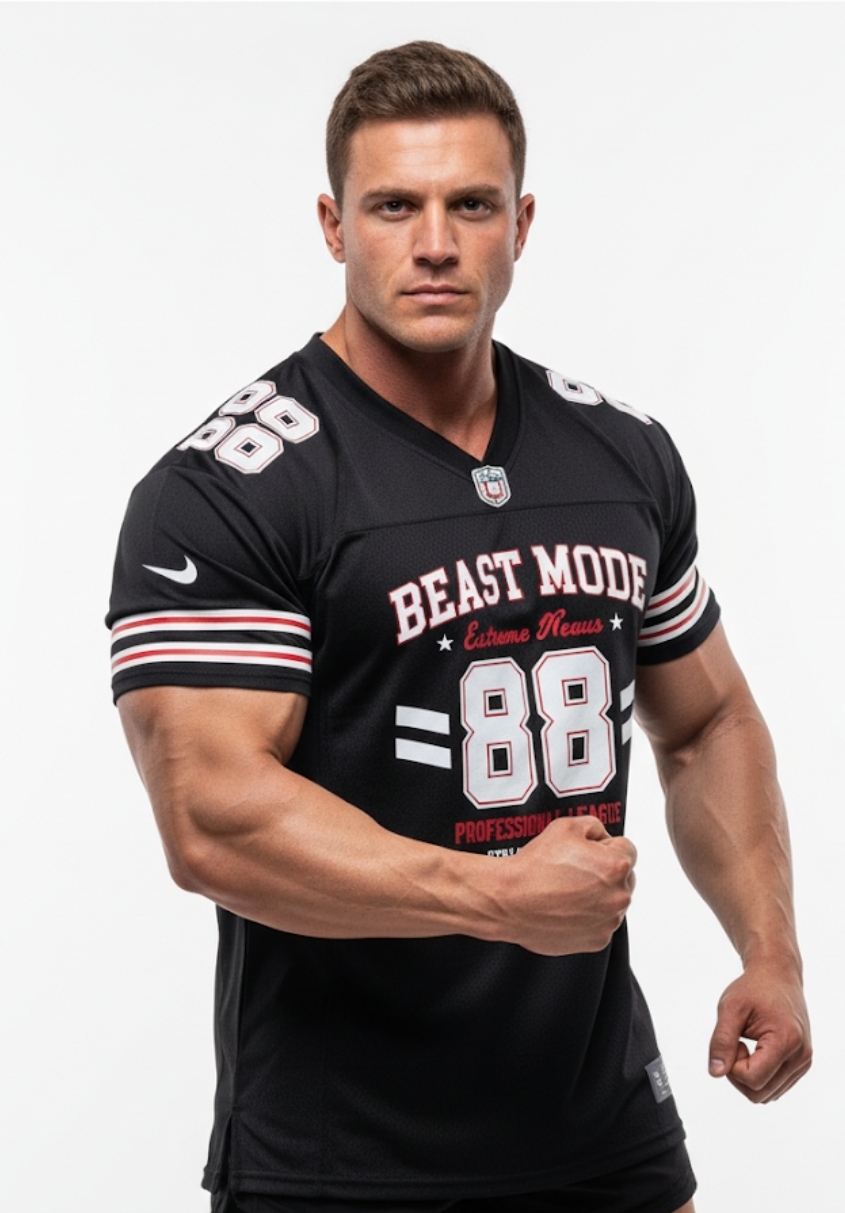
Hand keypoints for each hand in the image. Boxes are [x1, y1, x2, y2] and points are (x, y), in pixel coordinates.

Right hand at [496, 816, 636, 955]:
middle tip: (575, 870)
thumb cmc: (535, 866)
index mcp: (616, 866)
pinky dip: (589, 917)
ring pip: (613, 902)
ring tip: (567, 890)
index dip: (604, 846)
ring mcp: (609, 922)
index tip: (588, 851)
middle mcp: (619, 896)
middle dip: (605, 872)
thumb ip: (594, 826)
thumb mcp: (566, 826)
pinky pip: (601, 923)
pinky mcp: (597, 940)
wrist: (510, 900)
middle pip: (624, 877)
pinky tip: (566, 907)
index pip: (627, 849)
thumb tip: (602, 837)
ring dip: (599, 895)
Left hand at [709, 959, 811, 1101]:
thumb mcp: (730, 1008)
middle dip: (739, 1073)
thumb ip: (721, 1041)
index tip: (734, 1040)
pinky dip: (759, 1075)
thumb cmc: (754, 988)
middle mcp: (800, 1057)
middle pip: (759, 1093)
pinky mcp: (800, 1065)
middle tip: (737, 1043)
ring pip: (767, 1095)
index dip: (734, 1065)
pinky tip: (757, 1051)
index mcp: (787, 1041)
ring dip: (749, 1075)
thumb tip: (716, 1072)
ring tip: (748, 1044)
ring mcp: (803, 1063)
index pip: (753, 1079)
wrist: (777, 976)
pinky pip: (774, 1087)